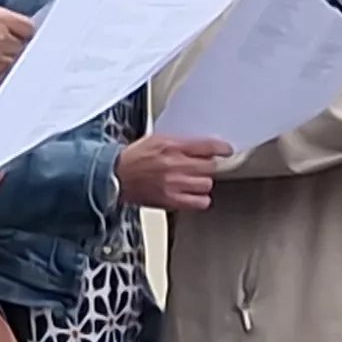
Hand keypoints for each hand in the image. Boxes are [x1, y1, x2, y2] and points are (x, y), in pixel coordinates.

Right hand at [116, 133, 230, 212]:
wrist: (116, 175)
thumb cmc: (133, 158)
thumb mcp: (156, 139)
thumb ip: (179, 142)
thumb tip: (200, 146)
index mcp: (171, 146)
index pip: (205, 146)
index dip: (221, 148)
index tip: (226, 150)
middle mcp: (174, 165)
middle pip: (209, 166)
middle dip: (208, 166)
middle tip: (202, 166)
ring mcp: (173, 184)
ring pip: (206, 184)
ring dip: (203, 182)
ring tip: (194, 180)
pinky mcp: (170, 200)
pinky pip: (199, 202)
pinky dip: (200, 199)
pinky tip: (193, 195)